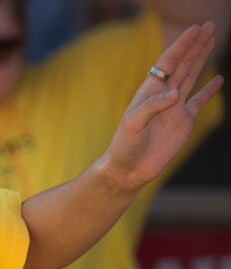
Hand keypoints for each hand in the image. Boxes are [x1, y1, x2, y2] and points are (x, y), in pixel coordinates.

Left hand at [101, 21, 223, 191]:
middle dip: (195, 45)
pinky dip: (209, 90)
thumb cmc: (124, 145)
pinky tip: (218, 78)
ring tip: (211, 40)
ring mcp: (174, 108)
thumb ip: (153, 107)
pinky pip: (199, 101)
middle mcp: (163, 96)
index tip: (194, 30)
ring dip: (201, 59)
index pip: (168, 62)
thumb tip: (175, 95)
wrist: (129, 169)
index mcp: (149, 91)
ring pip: (191, 77)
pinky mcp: (183, 122)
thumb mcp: (133, 124)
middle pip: (182, 64)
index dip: (182, 45)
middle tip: (208, 26)